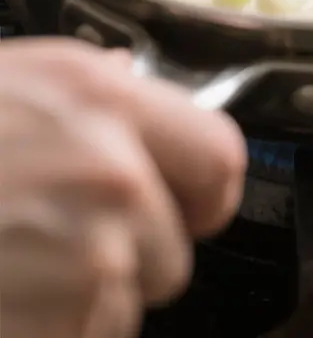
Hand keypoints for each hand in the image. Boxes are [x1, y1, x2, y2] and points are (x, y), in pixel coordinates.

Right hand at [0, 39, 245, 337]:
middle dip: (128, 261)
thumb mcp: (12, 81)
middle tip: (60, 243)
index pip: (218, 153)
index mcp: (102, 98)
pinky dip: (49, 330)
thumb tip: (123, 74)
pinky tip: (10, 289)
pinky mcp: (69, 316)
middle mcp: (115, 168)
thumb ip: (80, 87)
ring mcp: (95, 249)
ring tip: (19, 261)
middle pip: (173, 249)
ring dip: (80, 302)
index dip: (205, 194)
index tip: (189, 208)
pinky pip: (84, 336)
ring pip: (125, 304)